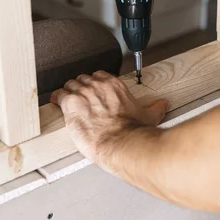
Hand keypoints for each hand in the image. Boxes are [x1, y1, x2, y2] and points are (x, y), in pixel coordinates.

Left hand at [51, 71, 167, 171]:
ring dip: (69, 94)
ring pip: (70, 86)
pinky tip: (57, 104)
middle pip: (83, 80)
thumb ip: (155, 107)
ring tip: (68, 103)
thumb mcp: (149, 116)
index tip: (94, 92)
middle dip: (81, 89)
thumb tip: (162, 104)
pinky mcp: (70, 104)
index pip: (99, 75)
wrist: (122, 144)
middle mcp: (97, 86)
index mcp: (114, 85)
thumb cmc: (133, 132)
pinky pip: (59, 96)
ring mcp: (83, 93)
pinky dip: (57, 100)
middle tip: (81, 100)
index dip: (94, 84)